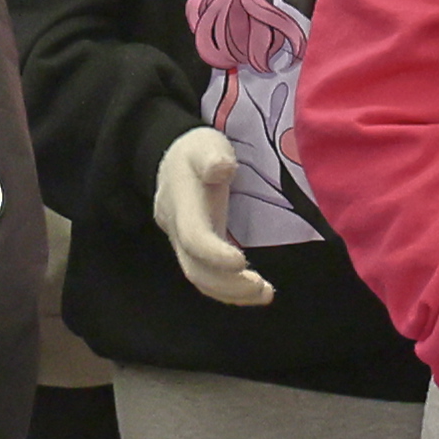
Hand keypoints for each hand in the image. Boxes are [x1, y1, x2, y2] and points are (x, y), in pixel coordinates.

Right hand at [152, 126, 275, 305]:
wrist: (173, 162)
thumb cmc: (196, 151)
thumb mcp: (205, 144)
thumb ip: (211, 156)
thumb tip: (222, 168)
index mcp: (181, 203)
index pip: (192, 236)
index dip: (214, 254)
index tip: (242, 261)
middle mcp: (177, 230)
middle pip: (194, 268)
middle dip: (226, 283)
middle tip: (261, 287)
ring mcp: (184, 244)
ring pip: (200, 278)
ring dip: (231, 292)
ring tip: (265, 293)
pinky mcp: (196, 252)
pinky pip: (207, 278)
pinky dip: (230, 291)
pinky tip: (256, 293)